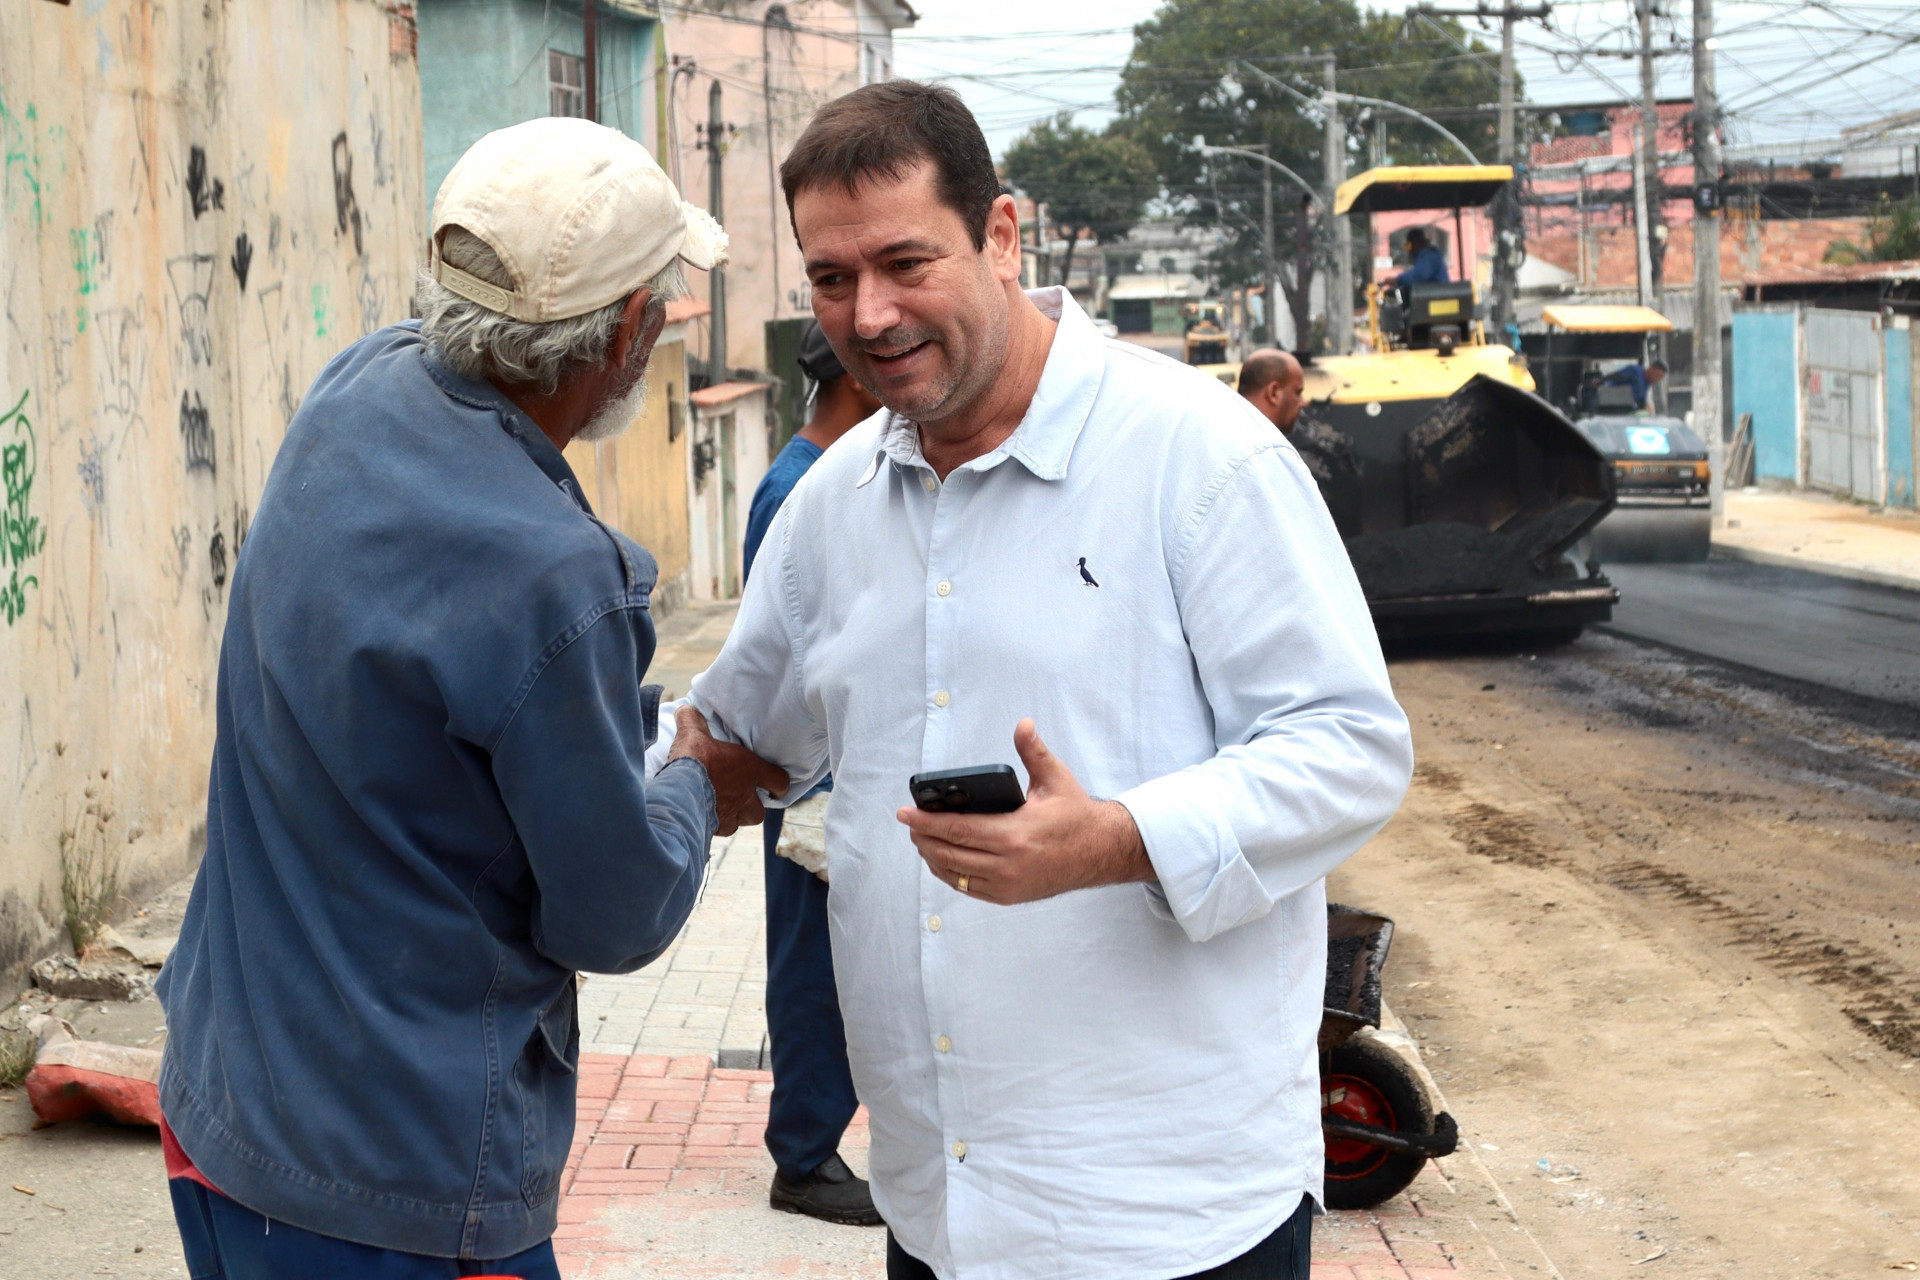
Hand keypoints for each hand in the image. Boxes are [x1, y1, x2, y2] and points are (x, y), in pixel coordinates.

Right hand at [668, 706, 789, 836]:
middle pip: (760, 812)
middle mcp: (744, 794)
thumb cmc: (693, 759)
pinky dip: (715, 826)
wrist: (679, 790)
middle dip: (753, 808)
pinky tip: (706, 818)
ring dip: (735, 818)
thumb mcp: (693, 733)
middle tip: (742, 800)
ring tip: (724, 810)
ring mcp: (730, 813)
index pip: (779, 781)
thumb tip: (686, 708)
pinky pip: (720, 830)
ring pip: (740, 822)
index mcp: (749, 769)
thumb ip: (693, 720)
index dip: (780, 786)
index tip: (776, 788)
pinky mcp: (714, 827)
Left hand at [894, 719, 1154, 905]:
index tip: (904, 812)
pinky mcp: (1009, 896)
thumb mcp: (1056, 779)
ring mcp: (1008, 884)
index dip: (926, 821)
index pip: (958, 829)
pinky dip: (950, 874)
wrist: (1100, 852)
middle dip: (923, 837)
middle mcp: (1008, 864)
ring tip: (921, 838)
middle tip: (909, 822)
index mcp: (1015, 834)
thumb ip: (1033, 752)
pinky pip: (968, 887)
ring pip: (954, 874)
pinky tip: (942, 859)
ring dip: (932, 857)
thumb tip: (1023, 724)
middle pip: (949, 853)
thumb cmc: (1075, 814)